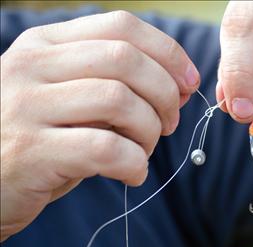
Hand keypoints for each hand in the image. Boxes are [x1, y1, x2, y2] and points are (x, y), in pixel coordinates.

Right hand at [0, 11, 199, 241]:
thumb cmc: (38, 139)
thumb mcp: (68, 99)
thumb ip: (113, 85)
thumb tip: (179, 85)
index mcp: (45, 44)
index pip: (121, 27)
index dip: (168, 52)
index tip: (188, 82)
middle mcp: (32, 65)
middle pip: (126, 59)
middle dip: (165, 93)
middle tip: (169, 124)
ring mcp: (26, 106)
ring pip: (119, 101)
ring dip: (149, 130)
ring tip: (144, 151)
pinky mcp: (30, 151)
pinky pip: (106, 149)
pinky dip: (134, 164)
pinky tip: (131, 175)